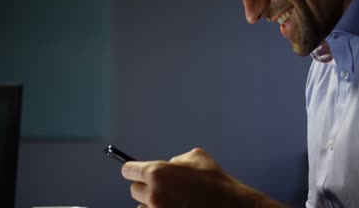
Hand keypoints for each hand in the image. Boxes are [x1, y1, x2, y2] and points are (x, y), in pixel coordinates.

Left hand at [121, 148, 284, 207]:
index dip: (133, 169)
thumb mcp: (196, 157)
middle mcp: (153, 193)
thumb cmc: (215, 183)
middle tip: (162, 186)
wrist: (230, 206)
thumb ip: (176, 159)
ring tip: (172, 200)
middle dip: (146, 186)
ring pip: (142, 206)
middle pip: (134, 189)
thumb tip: (169, 164)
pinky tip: (175, 207)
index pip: (128, 170)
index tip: (134, 171)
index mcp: (157, 172)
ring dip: (152, 202)